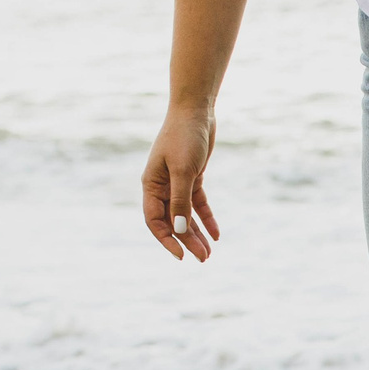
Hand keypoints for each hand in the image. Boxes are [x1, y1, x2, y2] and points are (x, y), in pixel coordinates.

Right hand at [143, 106, 219, 260]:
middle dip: (186, 241)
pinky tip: (216, 234)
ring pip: (186, 215)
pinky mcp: (192, 177)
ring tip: (209, 253)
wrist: (196, 110)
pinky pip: (198, 204)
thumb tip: (178, 229)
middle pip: (172, 221)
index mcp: (151, 184)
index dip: (167, 240)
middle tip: (203, 259)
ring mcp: (176, 182)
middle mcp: (161, 186)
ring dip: (196, 234)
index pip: (154, 220)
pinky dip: (206, 218)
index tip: (181, 256)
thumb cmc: (185, 137)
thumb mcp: (183, 171)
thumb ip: (180, 200)